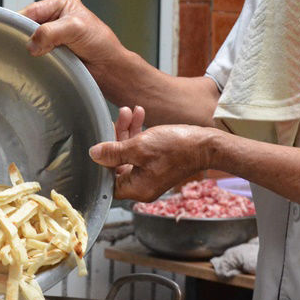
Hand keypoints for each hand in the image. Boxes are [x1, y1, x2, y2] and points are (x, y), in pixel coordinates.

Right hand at [21, 0, 125, 72]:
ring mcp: (55, 38)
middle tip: (23, 45)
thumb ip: (51, 32)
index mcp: (62, 6)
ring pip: (32, 41)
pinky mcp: (54, 54)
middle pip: (30, 25)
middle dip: (26, 36)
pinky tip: (38, 62)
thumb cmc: (102, 44)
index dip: (21, 20)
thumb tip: (32, 42)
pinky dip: (36, 59)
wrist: (109, 69)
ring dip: (31, 49)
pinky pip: (38, 55)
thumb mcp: (75, 28)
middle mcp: (57, 20)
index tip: (12, 31)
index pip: (33, 9)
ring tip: (33, 55)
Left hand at [89, 124, 214, 200]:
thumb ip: (114, 152)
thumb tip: (94, 155)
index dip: (101, 160)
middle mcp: (142, 186)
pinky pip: (142, 151)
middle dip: (116, 137)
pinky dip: (139, 134)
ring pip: (129, 153)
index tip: (99, 141)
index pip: (108, 179)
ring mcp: (151, 175)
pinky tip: (140, 115)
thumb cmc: (176, 148)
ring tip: (129, 111)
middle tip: (119, 117)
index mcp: (136, 188)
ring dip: (128, 131)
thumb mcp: (139, 147)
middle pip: (118, 163)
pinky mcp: (158, 164)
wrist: (206, 145)